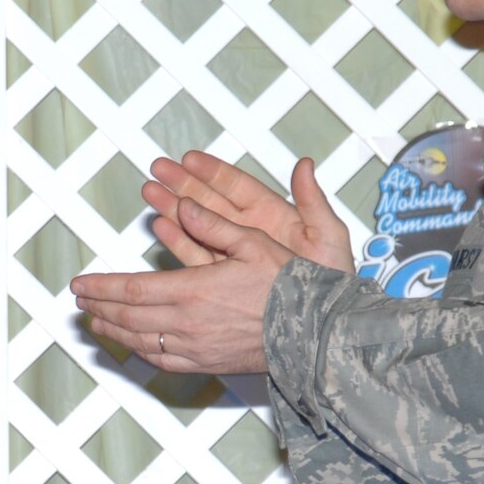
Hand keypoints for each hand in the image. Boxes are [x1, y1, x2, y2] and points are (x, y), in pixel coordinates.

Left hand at [72, 200, 295, 374]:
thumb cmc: (288, 286)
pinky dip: (139, 351)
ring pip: (141, 341)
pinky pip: (162, 360)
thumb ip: (213, 224)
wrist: (314, 334)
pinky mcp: (206, 364)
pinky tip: (131, 344)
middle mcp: (188, 323)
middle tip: (79, 301)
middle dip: (100, 307)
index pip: (133, 290)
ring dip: (113, 331)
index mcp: (195, 291)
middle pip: (129, 318)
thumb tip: (183, 204)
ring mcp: (195, 348)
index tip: (79, 284)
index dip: (102, 287)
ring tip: (95, 321)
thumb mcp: (254, 243)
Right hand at [147, 149, 353, 274]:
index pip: (237, 187)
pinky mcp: (224, 280)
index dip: (213, 172)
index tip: (190, 159)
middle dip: (183, 184)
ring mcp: (235, 257)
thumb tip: (304, 165)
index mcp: (275, 216)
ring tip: (151, 193)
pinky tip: (162, 227)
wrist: (322, 323)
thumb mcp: (328, 237)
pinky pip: (197, 256)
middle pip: (211, 202)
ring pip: (198, 226)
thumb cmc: (331, 281)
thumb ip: (314, 202)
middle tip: (159, 169)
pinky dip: (179, 241)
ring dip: (174, 209)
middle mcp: (251, 234)